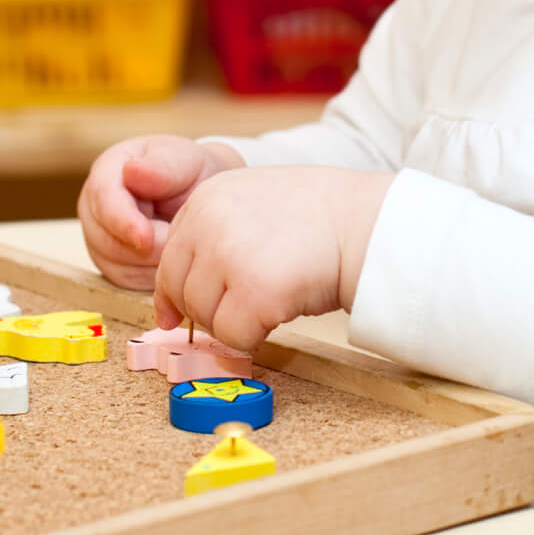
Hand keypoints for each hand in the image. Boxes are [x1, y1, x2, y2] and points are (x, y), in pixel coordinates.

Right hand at [79, 134, 241, 288]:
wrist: (195, 194)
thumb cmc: (189, 173)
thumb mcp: (184, 161)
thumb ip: (162, 167)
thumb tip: (132, 170)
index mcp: (107, 171)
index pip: (103, 200)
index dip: (123, 222)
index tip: (145, 238)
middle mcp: (94, 207)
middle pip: (106, 241)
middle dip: (147, 248)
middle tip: (181, 241)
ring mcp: (99, 238)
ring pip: (118, 266)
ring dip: (153, 263)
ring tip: (180, 244)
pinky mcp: (112, 264)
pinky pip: (128, 282)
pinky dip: (152, 277)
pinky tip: (172, 259)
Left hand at [154, 166, 392, 350]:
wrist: (364, 222)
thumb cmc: (317, 217)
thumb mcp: (250, 205)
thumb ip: (210, 240)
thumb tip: (169, 311)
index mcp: (205, 198)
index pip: (170, 259)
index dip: (177, 292)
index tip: (178, 315)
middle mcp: (209, 222)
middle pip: (183, 292)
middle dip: (211, 309)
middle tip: (247, 304)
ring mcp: (230, 255)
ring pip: (206, 318)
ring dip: (235, 321)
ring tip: (272, 298)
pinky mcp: (255, 290)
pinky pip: (235, 336)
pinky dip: (255, 336)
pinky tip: (281, 311)